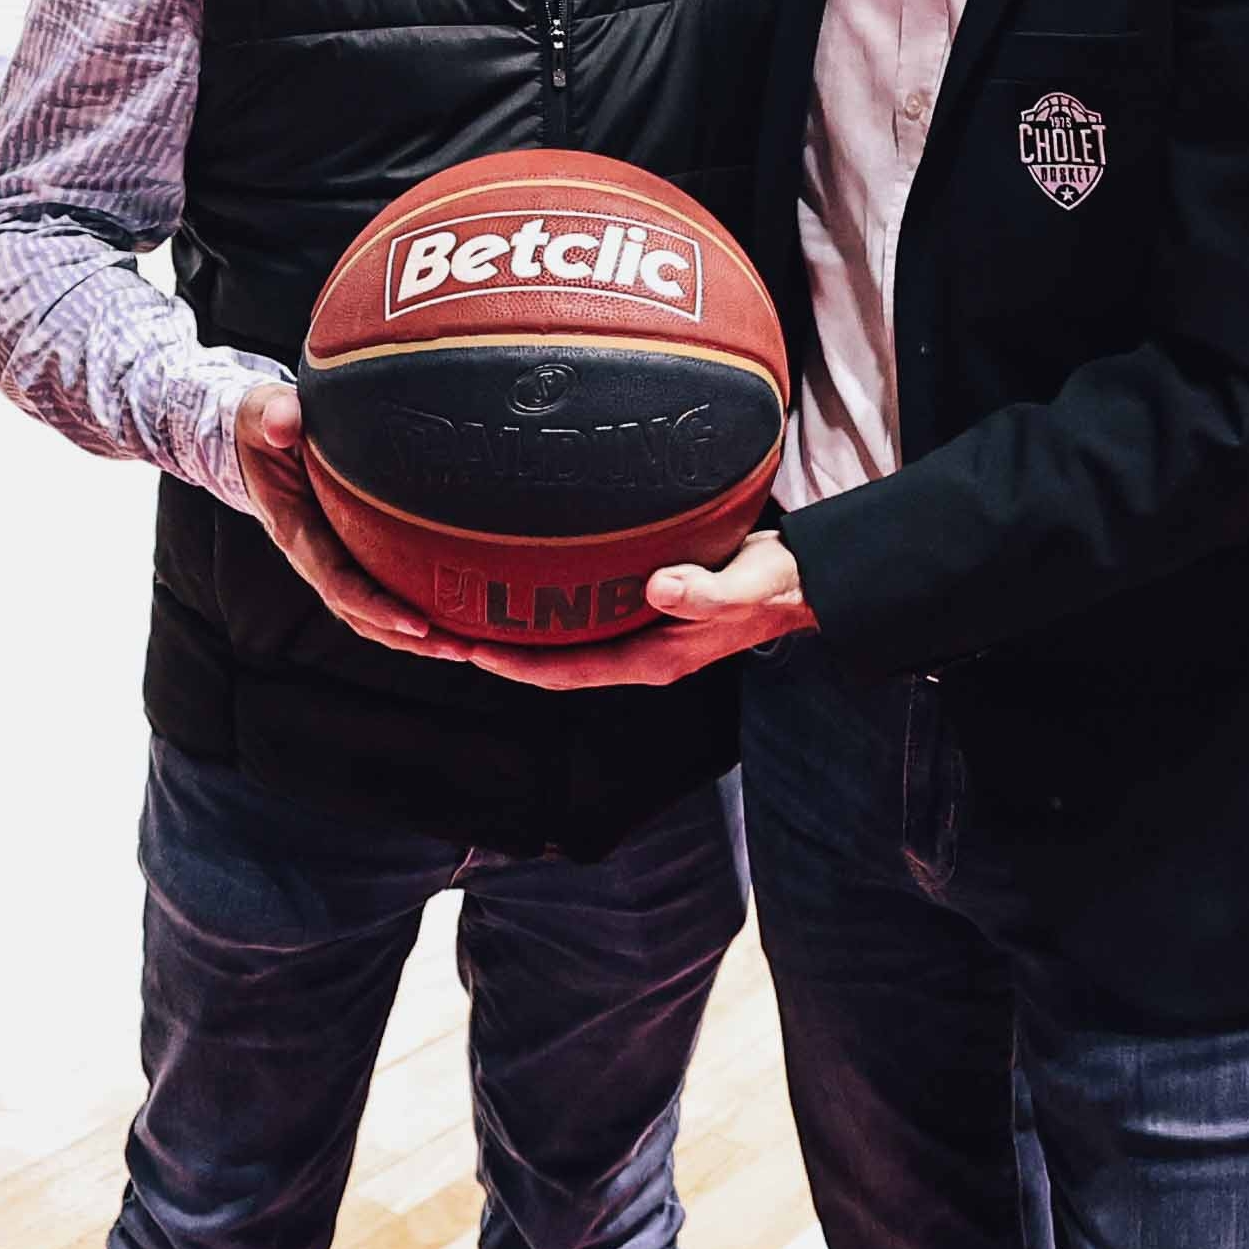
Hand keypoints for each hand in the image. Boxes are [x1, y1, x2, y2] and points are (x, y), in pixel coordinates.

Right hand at [226, 374, 479, 665]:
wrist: (259, 436)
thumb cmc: (264, 424)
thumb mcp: (262, 412)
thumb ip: (275, 416)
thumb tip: (283, 425)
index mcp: (297, 532)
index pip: (338, 584)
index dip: (377, 608)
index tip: (417, 623)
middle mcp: (316, 558)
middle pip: (363, 615)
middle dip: (410, 638)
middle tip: (460, 649)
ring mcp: (334, 560)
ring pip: (375, 614)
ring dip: (419, 637)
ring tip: (468, 647)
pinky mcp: (352, 552)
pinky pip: (384, 591)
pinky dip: (418, 612)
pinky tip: (458, 617)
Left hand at [451, 532, 814, 690]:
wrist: (799, 579)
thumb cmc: (773, 586)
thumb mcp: (744, 587)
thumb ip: (704, 592)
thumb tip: (660, 590)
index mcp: (651, 658)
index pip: (567, 671)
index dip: (516, 664)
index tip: (470, 649)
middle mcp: (639, 651)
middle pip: (555, 661)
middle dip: (505, 651)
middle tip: (449, 627)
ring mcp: (642, 633)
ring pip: (567, 639)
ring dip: (523, 630)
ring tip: (473, 606)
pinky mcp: (646, 608)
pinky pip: (586, 614)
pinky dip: (552, 604)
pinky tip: (528, 578)